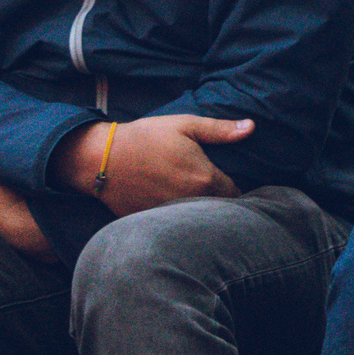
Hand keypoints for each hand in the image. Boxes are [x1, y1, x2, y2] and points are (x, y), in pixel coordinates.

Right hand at [56, 113, 252, 216]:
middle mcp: (192, 202)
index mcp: (205, 178)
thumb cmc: (145, 137)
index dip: (234, 189)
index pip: (236, 194)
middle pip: (219, 211)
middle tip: (211, 192)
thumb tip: (252, 128)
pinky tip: (172, 212)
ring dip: (200, 215)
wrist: (102, 159)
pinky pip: (174, 228)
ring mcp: (172, 217)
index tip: (227, 183)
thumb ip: (220, 130)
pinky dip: (177, 223)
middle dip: (220, 204)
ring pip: (198, 222)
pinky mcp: (154, 224)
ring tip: (193, 202)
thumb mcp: (185, 125)